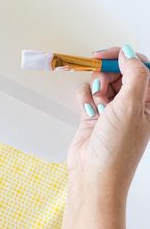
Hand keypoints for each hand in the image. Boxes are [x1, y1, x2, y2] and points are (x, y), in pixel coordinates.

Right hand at [67, 44, 149, 196]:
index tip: (108, 54)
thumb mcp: (131, 107)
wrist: (93, 175)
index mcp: (148, 102)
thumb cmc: (116, 149)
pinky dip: (85, 99)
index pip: (141, 68)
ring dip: (96, 89)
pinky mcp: (94, 114)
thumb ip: (133, 76)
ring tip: (97, 106)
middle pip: (120, 73)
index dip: (125, 58)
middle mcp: (131, 104)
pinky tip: (88, 112)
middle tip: (102, 85)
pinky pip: (88, 95)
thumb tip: (128, 54)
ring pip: (102, 82)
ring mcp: (112, 109)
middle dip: (108, 75)